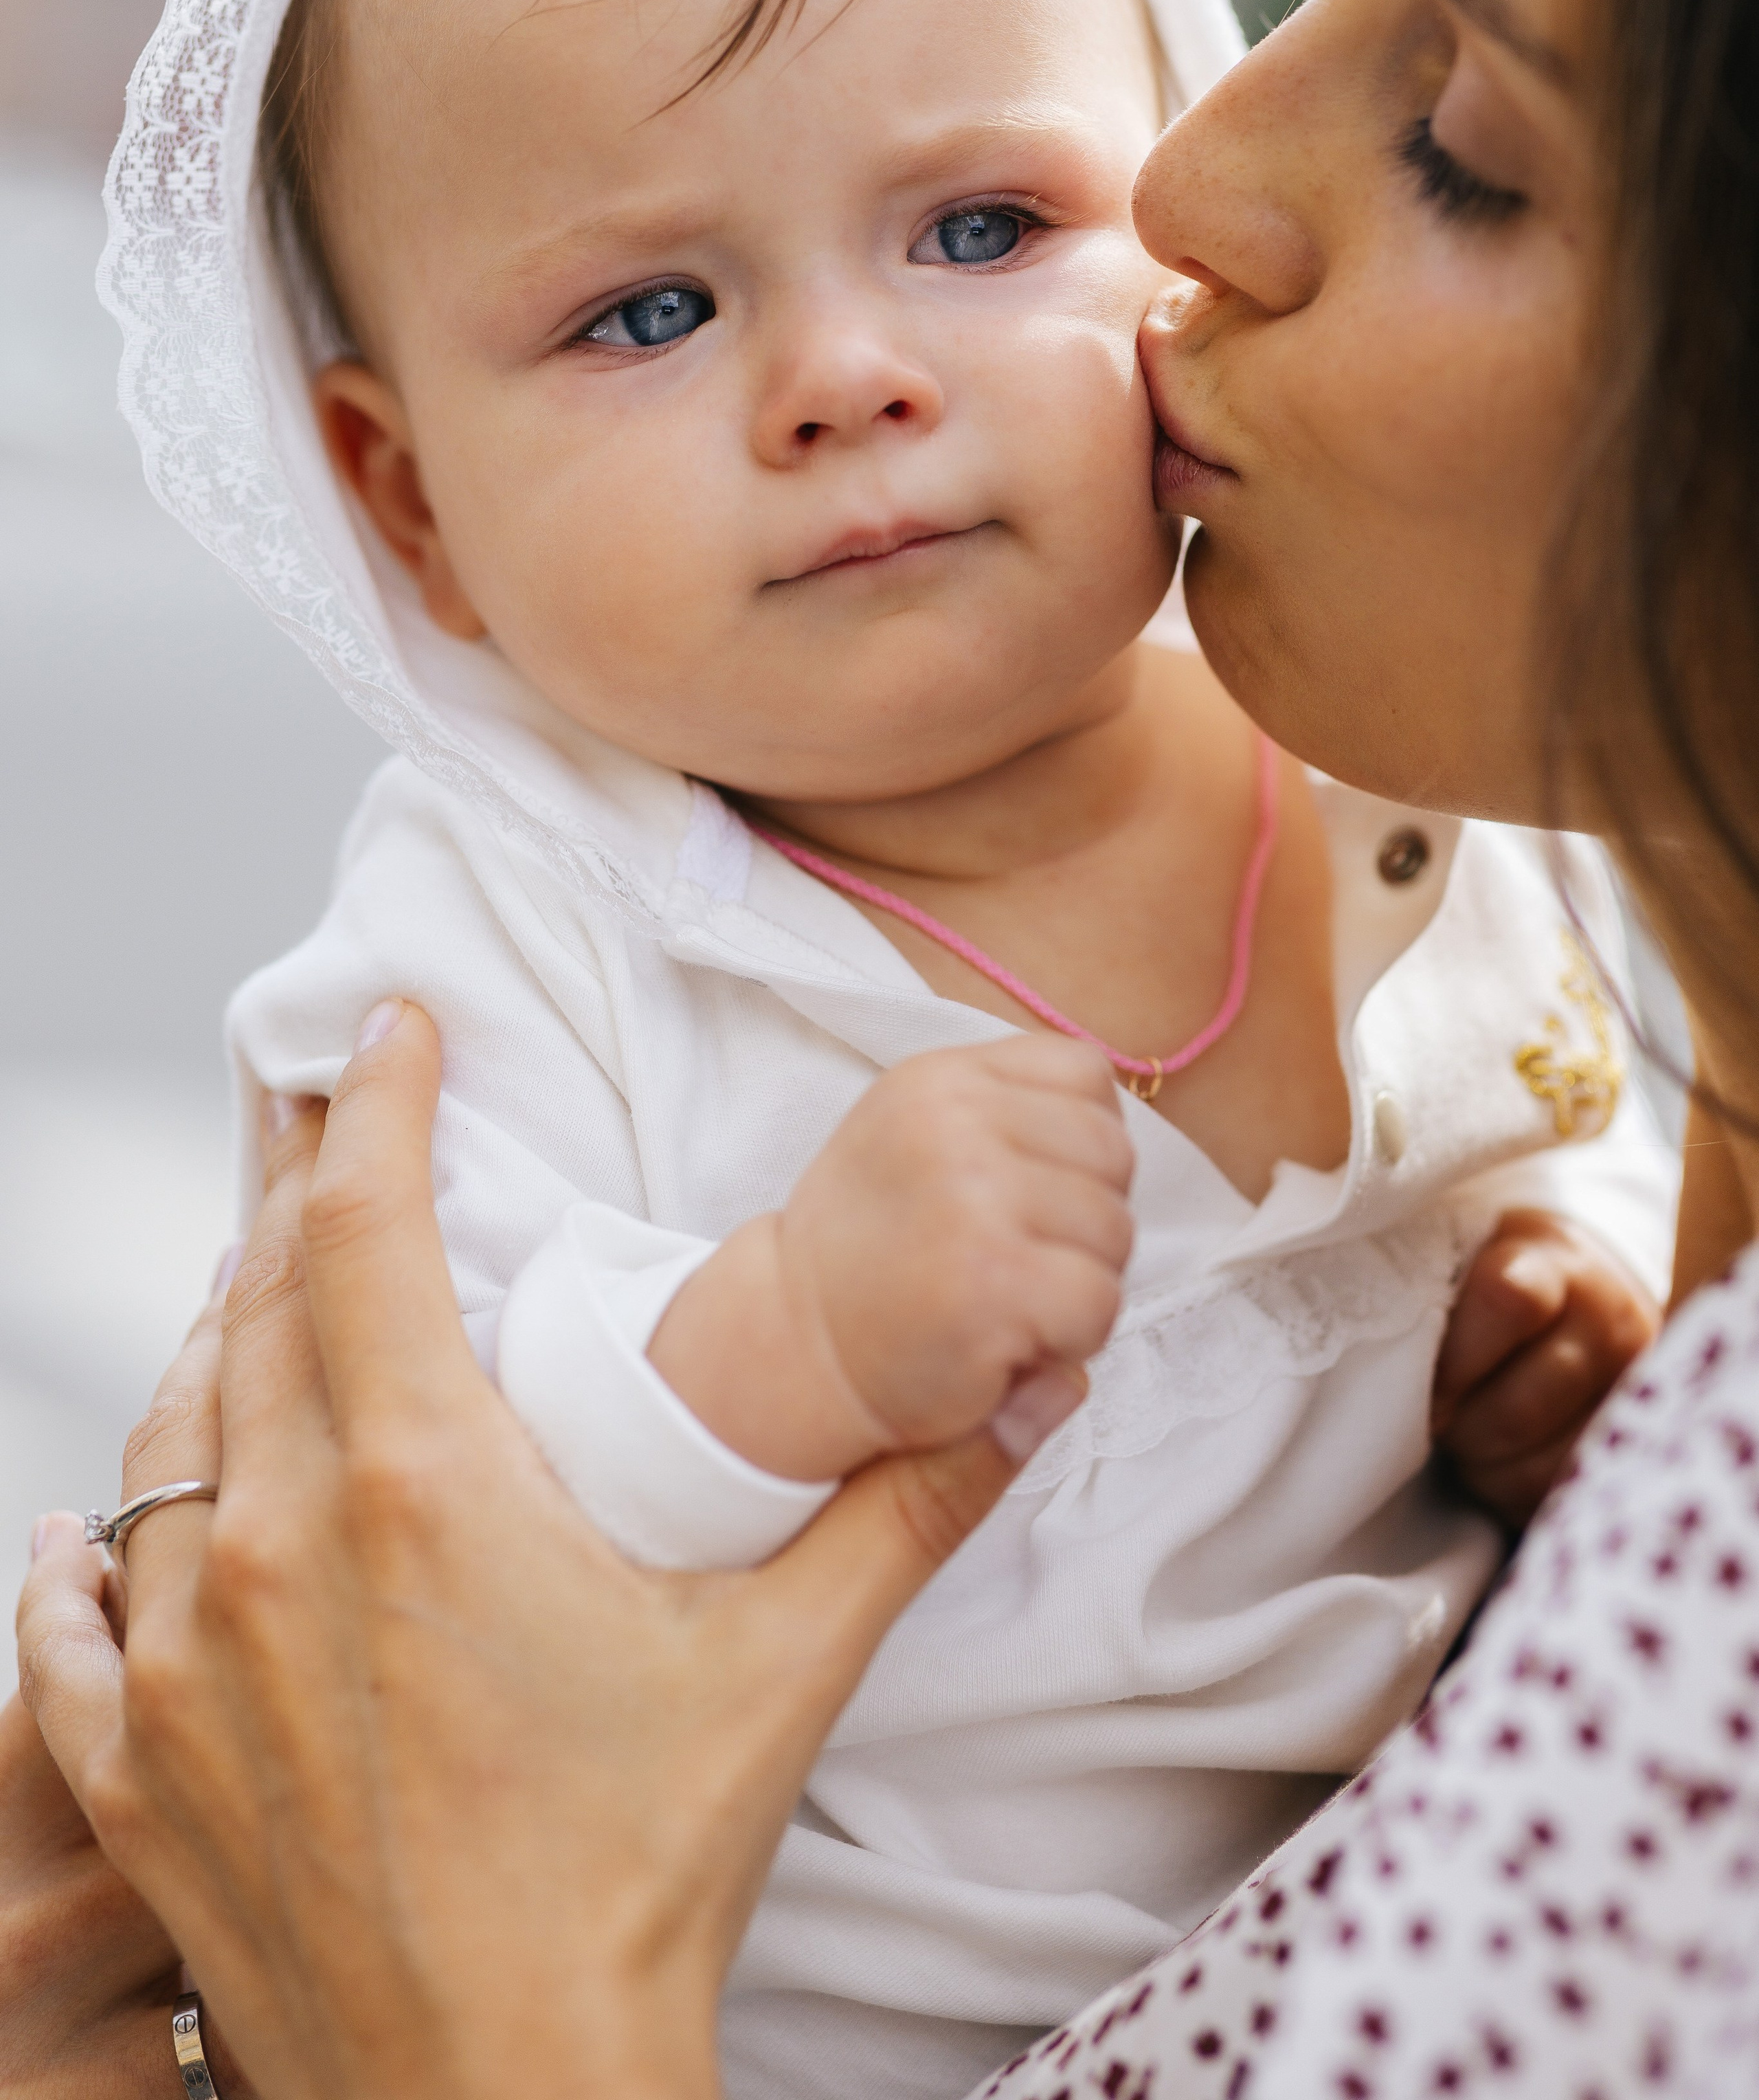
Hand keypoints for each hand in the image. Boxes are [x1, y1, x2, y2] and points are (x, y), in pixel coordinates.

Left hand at [16, 1004, 1020, 2099]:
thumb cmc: (637, 1885)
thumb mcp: (784, 1671)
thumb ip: (905, 1508)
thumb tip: (1034, 1386)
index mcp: (426, 1488)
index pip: (369, 1232)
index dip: (382, 1110)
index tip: (392, 1030)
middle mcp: (278, 1547)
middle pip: (258, 1312)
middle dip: (298, 1203)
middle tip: (328, 1138)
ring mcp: (188, 1662)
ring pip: (165, 1442)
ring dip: (210, 1354)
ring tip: (249, 1304)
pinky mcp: (137, 1773)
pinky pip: (69, 1626)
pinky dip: (83, 1559)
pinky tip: (87, 1533)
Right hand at [650, 1035, 1134, 1480]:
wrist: (798, 1344)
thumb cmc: (874, 1245)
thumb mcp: (917, 1132)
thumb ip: (1006, 1106)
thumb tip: (1111, 1121)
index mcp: (942, 1078)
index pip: (1085, 1073)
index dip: (1080, 1144)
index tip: (1028, 1191)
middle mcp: (954, 1123)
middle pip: (1111, 1154)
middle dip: (1087, 1217)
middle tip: (1018, 1257)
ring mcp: (973, 1200)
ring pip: (1115, 1231)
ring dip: (1081, 1281)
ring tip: (1008, 1299)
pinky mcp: (991, 1283)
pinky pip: (1099, 1302)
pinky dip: (1073, 1339)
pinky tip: (1011, 1342)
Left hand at [1431, 1206, 1659, 1525]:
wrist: (1588, 1295)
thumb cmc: (1498, 1279)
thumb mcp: (1468, 1258)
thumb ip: (1433, 1292)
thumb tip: (1388, 1360)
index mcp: (1555, 1264)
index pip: (1509, 1302)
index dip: (1455, 1357)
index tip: (1424, 1385)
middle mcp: (1609, 1328)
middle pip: (1521, 1408)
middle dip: (1462, 1425)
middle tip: (1438, 1416)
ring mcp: (1632, 1396)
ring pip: (1542, 1468)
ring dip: (1486, 1466)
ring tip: (1469, 1437)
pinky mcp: (1634, 1454)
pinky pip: (1561, 1500)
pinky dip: (1515, 1493)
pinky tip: (1502, 1461)